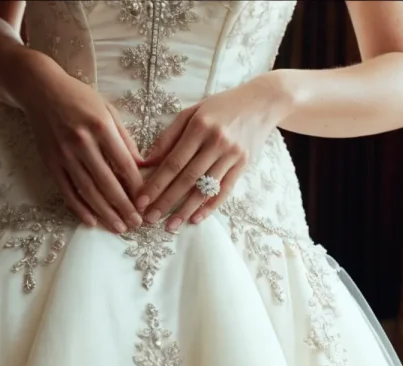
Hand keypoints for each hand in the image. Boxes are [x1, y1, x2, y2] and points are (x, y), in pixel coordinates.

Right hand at [26, 72, 143, 232]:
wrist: (41, 89)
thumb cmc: (80, 98)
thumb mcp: (108, 110)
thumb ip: (125, 139)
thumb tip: (143, 166)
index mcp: (101, 127)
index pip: (124, 165)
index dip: (137, 188)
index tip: (147, 203)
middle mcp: (82, 143)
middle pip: (107, 183)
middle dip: (124, 207)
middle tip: (137, 224)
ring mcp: (64, 155)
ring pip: (88, 191)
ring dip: (105, 213)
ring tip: (119, 227)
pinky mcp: (50, 163)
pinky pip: (66, 191)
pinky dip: (79, 209)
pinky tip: (92, 221)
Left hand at [135, 75, 286, 230]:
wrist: (261, 102)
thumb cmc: (221, 107)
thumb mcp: (192, 112)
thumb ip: (168, 136)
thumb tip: (146, 161)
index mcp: (199, 127)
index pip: (173, 161)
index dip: (156, 183)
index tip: (141, 200)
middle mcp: (216, 142)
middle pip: (186, 178)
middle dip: (166, 201)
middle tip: (150, 219)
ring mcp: (232, 155)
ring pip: (205, 188)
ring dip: (185, 210)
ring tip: (170, 226)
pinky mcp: (244, 165)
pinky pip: (225, 190)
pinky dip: (210, 206)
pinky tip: (195, 218)